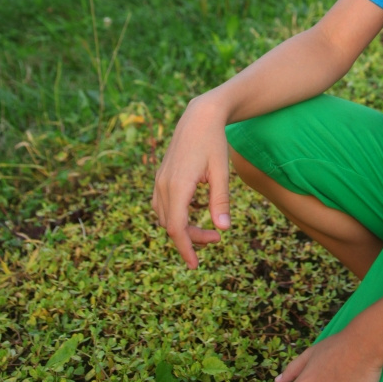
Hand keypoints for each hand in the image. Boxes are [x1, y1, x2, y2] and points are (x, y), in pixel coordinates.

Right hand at [151, 93, 230, 267]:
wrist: (199, 116)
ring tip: (208, 230)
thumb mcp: (221, 171)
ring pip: (164, 217)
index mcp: (178, 186)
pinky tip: (193, 214)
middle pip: (171, 225)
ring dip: (183, 228)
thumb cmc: (213, 142)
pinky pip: (162, 205)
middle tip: (217, 240)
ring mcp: (159, 181)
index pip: (176, 228)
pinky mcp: (161, 177)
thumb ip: (220, 200)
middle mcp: (164, 185)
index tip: (195, 264)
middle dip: (191, 238)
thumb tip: (223, 229)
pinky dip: (175, 216)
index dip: (185, 248)